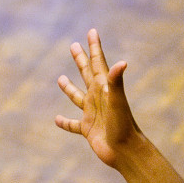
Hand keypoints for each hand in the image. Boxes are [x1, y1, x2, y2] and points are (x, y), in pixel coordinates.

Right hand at [53, 29, 139, 168]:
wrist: (126, 151)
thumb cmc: (123, 125)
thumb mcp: (118, 101)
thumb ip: (117, 82)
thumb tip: (122, 63)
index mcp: (104, 88)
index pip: (98, 63)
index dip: (94, 47)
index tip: (92, 31)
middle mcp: (98, 98)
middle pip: (86, 74)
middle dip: (81, 59)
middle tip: (74, 45)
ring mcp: (92, 113)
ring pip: (77, 96)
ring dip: (69, 88)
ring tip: (60, 78)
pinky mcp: (87, 129)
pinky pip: (72, 124)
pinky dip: (64, 122)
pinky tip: (57, 119)